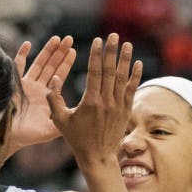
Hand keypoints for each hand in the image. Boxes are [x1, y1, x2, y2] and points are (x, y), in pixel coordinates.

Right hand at [8, 36, 76, 153]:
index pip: (59, 76)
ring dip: (47, 50)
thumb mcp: (50, 130)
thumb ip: (64, 122)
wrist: (5, 137)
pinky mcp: (12, 83)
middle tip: (70, 39)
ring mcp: (24, 84)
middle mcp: (36, 88)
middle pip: (51, 66)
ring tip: (57, 38)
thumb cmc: (27, 136)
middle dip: (60, 53)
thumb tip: (79, 116)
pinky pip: (17, 65)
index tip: (74, 51)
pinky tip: (28, 43)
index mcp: (46, 97)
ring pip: (37, 63)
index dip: (66, 64)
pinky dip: (21, 54)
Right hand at [46, 34, 141, 165]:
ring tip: (127, 44)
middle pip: (110, 71)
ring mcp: (118, 106)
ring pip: (123, 78)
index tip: (97, 41)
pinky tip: (139, 64)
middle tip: (113, 35)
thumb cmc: (76, 139)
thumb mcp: (60, 120)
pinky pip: (131, 90)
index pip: (94, 72)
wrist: (98, 156)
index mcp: (90, 101)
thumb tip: (53, 79)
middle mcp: (106, 102)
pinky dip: (135, 77)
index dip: (96, 55)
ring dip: (125, 60)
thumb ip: (54, 99)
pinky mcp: (125, 111)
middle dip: (111, 51)